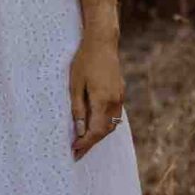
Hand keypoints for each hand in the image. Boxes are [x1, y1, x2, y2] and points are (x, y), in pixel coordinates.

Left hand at [69, 36, 123, 159]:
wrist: (102, 42)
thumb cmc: (84, 61)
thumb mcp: (75, 85)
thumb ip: (78, 109)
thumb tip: (79, 130)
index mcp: (102, 100)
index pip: (95, 131)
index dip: (85, 143)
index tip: (74, 150)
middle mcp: (114, 101)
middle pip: (105, 131)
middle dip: (91, 143)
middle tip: (77, 152)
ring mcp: (119, 97)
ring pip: (111, 125)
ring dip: (98, 135)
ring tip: (83, 142)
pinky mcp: (120, 92)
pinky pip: (114, 115)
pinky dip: (104, 125)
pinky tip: (94, 126)